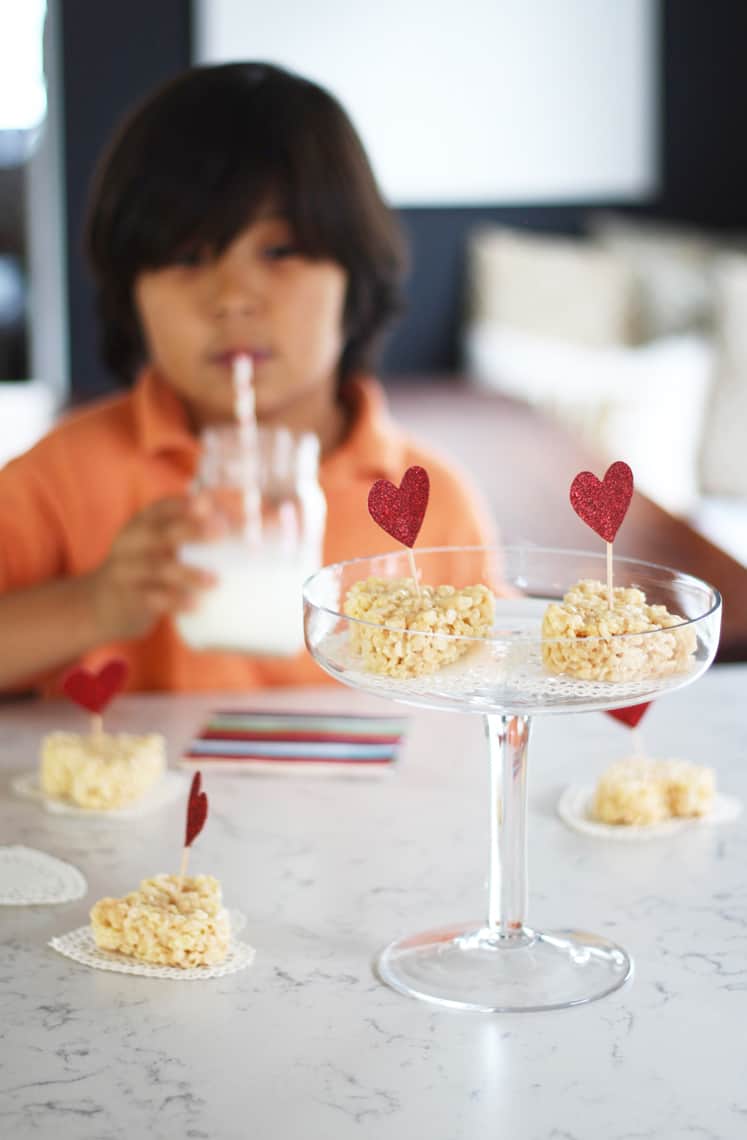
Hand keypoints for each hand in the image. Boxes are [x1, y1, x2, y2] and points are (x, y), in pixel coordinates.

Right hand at [86, 495, 219, 640]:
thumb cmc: (150, 568)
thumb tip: (262, 525)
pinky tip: (195, 605)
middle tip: (223, 532)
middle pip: (161, 531)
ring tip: (215, 580)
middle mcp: (133, 540)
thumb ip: (197, 530)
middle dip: (193, 528)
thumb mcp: (164, 542)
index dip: (197, 503)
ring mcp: (127, 569)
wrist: (103, 604)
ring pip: (156, 567)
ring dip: (188, 572)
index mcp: (145, 521)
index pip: (168, 505)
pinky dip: (174, 601)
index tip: (223, 504)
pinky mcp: (127, 598)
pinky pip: (150, 598)